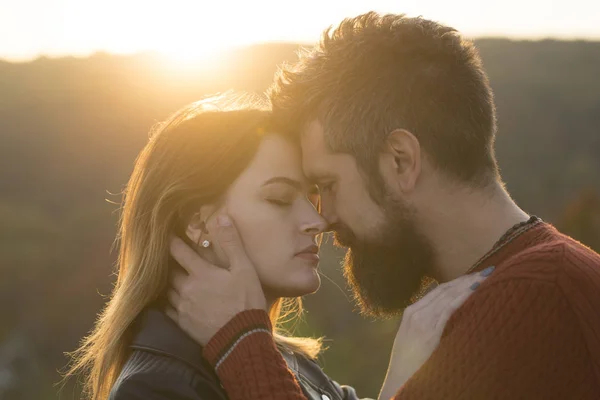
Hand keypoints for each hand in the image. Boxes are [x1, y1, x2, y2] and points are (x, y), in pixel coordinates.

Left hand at [166, 214, 266, 345]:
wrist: (241, 340)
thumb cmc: (246, 302)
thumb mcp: (244, 269)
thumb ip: (232, 243)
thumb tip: (222, 216)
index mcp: (201, 273)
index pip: (179, 252)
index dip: (172, 241)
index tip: (168, 235)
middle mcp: (187, 288)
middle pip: (170, 271)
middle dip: (170, 263)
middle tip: (172, 257)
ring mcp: (183, 308)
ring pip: (168, 290)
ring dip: (169, 283)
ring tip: (173, 278)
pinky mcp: (183, 324)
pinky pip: (168, 310)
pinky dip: (168, 303)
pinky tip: (173, 301)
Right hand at [378, 267, 494, 399]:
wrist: (398, 379)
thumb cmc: (408, 364)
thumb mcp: (413, 339)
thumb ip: (427, 325)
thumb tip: (446, 316)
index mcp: (411, 312)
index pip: (437, 291)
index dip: (457, 281)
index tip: (474, 275)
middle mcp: (416, 312)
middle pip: (444, 289)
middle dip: (466, 279)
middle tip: (487, 270)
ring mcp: (422, 321)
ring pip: (448, 296)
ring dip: (468, 285)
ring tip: (486, 277)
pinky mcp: (429, 332)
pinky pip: (448, 309)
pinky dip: (462, 298)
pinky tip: (475, 291)